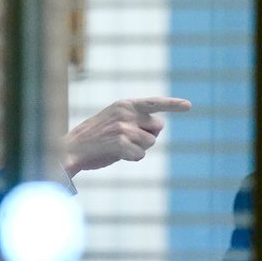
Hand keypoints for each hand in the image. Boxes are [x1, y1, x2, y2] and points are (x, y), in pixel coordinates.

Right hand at [61, 97, 191, 176]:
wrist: (72, 147)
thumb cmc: (95, 135)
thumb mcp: (115, 118)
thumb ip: (136, 118)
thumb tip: (159, 127)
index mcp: (125, 104)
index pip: (154, 103)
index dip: (173, 105)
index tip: (189, 106)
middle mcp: (126, 114)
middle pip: (158, 127)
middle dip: (149, 135)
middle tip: (128, 139)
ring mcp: (124, 128)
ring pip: (150, 143)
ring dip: (138, 148)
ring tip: (118, 146)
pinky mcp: (121, 143)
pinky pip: (140, 155)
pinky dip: (131, 158)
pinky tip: (116, 154)